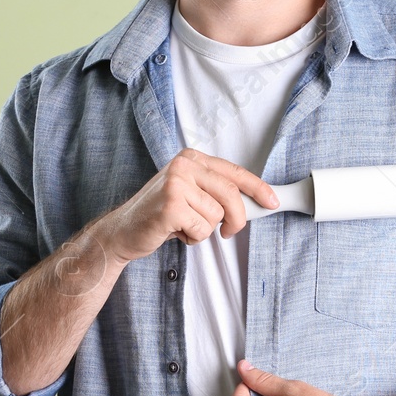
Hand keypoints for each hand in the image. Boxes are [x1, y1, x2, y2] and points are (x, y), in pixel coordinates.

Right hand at [96, 149, 278, 263]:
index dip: (258, 188)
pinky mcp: (171, 205)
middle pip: (231, 194)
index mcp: (191, 157)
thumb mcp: (189, 193)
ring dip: (204, 230)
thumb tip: (256, 202)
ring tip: (183, 225)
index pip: (234, 172)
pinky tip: (175, 231)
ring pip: (217, 215)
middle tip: (229, 232)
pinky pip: (202, 229)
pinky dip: (192, 238)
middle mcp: (184, 165)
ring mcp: (176, 183)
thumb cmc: (160, 214)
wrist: (122, 231)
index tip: (273, 201)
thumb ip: (216, 192)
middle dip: (237, 218)